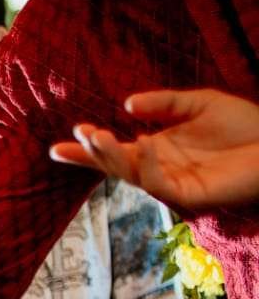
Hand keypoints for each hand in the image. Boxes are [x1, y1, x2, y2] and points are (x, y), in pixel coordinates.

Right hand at [50, 89, 258, 211]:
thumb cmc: (243, 125)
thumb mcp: (199, 103)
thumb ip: (164, 103)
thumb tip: (127, 106)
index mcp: (156, 149)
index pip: (114, 151)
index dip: (87, 150)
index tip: (58, 146)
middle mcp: (158, 168)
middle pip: (114, 166)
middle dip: (91, 154)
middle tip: (73, 139)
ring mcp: (170, 183)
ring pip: (130, 174)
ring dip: (111, 156)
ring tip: (97, 135)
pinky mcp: (186, 195)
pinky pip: (158, 182)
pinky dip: (147, 164)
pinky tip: (144, 142)